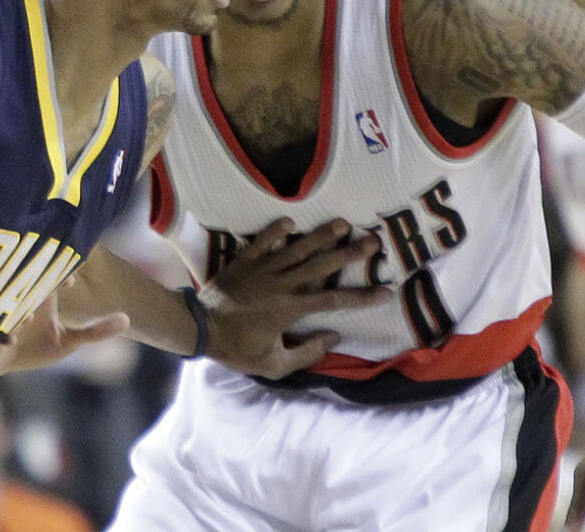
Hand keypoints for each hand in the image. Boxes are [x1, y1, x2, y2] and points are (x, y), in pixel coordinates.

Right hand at [0, 278, 129, 377]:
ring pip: (8, 305)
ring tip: (27, 319)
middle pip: (27, 284)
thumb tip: (127, 319)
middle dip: (34, 287)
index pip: (49, 274)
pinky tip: (10, 341)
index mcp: (38, 295)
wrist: (1, 362)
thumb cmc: (36, 346)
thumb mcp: (68, 342)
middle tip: (46, 293)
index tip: (70, 282)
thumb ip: (96, 332)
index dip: (60, 273)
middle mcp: (19, 299)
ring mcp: (0, 314)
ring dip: (17, 311)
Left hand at [202, 218, 389, 378]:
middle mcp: (280, 284)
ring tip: (341, 223)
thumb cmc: (236, 348)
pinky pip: (260, 242)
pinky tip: (289, 220)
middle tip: (372, 241)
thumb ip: (306, 353)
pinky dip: (274, 231)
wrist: (198, 328)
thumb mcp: (273, 364)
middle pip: (321, 266)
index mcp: (290, 309)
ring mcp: (261, 270)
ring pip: (295, 249)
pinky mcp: (243, 262)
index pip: (335, 301)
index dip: (363, 297)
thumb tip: (333, 338)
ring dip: (319, 235)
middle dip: (349, 253)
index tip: (387, 291)